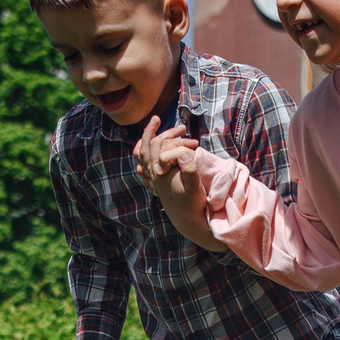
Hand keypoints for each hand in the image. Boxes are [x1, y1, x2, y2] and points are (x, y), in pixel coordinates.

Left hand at [135, 116, 221, 249]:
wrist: (187, 220)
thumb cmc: (193, 203)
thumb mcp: (194, 187)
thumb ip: (190, 170)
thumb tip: (184, 153)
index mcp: (159, 172)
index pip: (154, 145)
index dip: (157, 130)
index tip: (160, 118)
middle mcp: (153, 174)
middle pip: (146, 148)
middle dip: (150, 132)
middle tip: (157, 119)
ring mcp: (155, 179)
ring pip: (145, 156)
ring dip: (151, 142)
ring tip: (158, 132)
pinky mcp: (159, 183)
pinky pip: (148, 164)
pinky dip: (151, 153)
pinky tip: (157, 148)